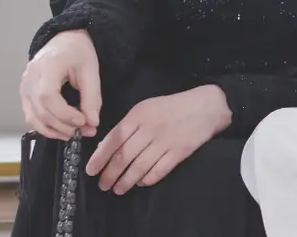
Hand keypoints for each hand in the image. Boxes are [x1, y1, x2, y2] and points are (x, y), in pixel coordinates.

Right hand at [20, 30, 101, 140]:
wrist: (64, 41)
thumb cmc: (78, 52)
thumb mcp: (90, 71)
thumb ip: (92, 98)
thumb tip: (92, 123)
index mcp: (47, 66)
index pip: (48, 96)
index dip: (65, 114)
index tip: (84, 121)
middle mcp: (30, 78)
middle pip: (41, 110)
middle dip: (64, 126)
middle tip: (85, 131)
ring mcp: (24, 87)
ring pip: (33, 118)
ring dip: (54, 131)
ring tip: (75, 134)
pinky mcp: (24, 94)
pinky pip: (31, 116)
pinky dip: (46, 127)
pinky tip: (62, 130)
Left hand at [86, 84, 231, 194]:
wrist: (205, 107)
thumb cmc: (171, 107)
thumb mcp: (145, 108)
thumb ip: (127, 126)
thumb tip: (105, 147)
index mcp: (138, 115)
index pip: (114, 139)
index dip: (100, 157)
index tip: (91, 171)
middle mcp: (150, 128)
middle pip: (125, 155)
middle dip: (111, 173)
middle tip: (103, 185)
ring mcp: (166, 141)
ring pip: (140, 166)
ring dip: (126, 181)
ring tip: (117, 189)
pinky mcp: (180, 152)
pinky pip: (159, 170)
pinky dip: (147, 179)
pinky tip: (140, 183)